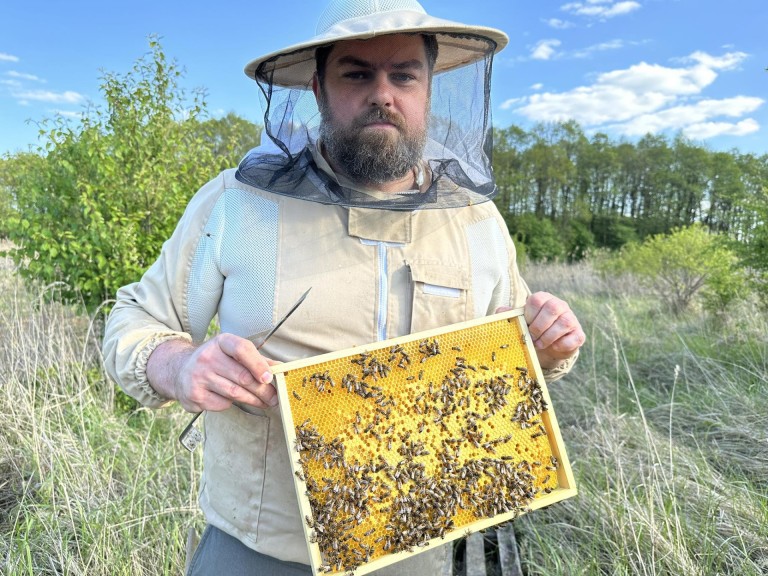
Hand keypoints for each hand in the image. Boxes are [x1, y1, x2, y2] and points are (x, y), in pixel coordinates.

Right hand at [148, 334, 278, 412]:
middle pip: (242, 377)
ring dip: (253, 400)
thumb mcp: (233, 353)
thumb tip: (281, 368)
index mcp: (221, 342)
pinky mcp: (194, 395)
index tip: (270, 378)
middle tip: (275, 398)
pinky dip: (232, 404)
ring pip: (234, 393)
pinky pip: (222, 404)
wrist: (179, 370)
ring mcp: (198, 376)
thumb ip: (257, 360)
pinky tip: (233, 400)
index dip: (258, 365)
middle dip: (263, 390)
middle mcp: (207, 357)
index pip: (242, 349)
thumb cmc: (215, 361)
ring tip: (264, 403)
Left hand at [497, 292, 584, 369]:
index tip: (525, 325)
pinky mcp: (578, 334)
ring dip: (549, 336)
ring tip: (540, 344)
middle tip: (532, 337)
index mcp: (544, 299)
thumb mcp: (520, 321)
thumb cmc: (532, 329)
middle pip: (553, 307)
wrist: (547, 347)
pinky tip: (553, 348)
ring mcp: (571, 319)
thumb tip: (499, 311)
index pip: (537, 299)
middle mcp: (560, 306)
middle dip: (539, 326)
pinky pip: (574, 337)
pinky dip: (562, 345)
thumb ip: (509, 315)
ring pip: (564, 322)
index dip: (529, 314)